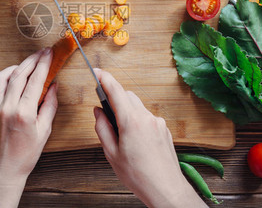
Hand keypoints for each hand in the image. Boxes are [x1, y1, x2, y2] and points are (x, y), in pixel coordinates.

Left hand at [0, 48, 57, 207]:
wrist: (3, 170)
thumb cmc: (26, 155)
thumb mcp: (44, 131)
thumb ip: (50, 106)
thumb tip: (53, 86)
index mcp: (24, 113)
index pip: (35, 80)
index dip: (43, 64)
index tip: (49, 54)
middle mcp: (7, 107)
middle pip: (19, 74)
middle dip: (32, 60)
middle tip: (41, 53)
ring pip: (3, 77)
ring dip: (16, 67)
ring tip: (26, 64)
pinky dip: (1, 78)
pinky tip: (9, 77)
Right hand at [93, 69, 206, 207]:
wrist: (166, 189)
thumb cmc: (139, 176)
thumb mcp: (111, 154)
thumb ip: (102, 128)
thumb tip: (98, 112)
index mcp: (131, 121)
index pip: (115, 91)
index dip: (104, 78)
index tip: (96, 71)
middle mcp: (147, 117)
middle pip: (127, 96)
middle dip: (115, 100)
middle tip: (106, 115)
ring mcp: (158, 123)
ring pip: (138, 107)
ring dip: (127, 113)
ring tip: (122, 136)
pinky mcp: (164, 130)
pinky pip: (147, 118)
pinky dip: (138, 122)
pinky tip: (136, 142)